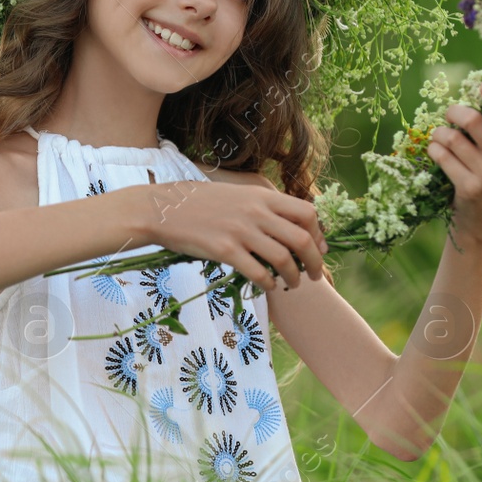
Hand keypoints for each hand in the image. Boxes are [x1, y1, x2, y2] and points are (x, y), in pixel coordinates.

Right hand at [142, 180, 329, 290]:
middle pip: (302, 238)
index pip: (307, 213)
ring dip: (294, 276)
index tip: (319, 249)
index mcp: (262, 196)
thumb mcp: (237, 195)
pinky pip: (258, 272)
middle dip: (315, 261)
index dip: (318, 234)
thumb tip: (288, 225)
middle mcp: (256, 211)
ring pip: (283, 258)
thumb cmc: (199, 203)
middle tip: (315, 275)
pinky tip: (268, 286)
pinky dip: (269, 283)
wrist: (162, 209)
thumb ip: (262, 206)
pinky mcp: (224, 250)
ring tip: (293, 285)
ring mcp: (240, 230)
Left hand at [426, 81, 481, 247]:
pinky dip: (434, 149)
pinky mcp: (468, 188)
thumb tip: (477, 92)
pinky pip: (442, 156)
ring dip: (439, 133)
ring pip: (452, 138)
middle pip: (474, 121)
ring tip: (439, 137)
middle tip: (449, 112)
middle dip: (454, 111)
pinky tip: (435, 151)